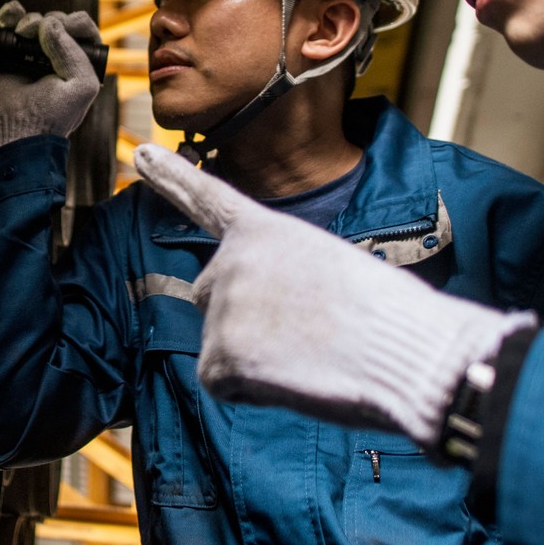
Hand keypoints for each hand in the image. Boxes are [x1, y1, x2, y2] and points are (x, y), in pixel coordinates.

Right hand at [0, 2, 103, 147]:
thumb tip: (50, 24)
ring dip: (29, 20)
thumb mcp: (80, 86)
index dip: (76, 23)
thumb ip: (73, 52)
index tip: (66, 25)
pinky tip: (8, 17)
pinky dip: (10, 15)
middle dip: (50, 21)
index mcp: (81, 64)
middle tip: (38, 34)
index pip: (85, 31)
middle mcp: (59, 57)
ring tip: (22, 32)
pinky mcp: (10, 53)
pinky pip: (11, 24)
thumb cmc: (53, 116)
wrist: (16, 132)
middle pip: (58, 21)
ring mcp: (33, 54)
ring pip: (35, 20)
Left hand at [133, 144, 534, 448]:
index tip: (140, 153)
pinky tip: (296, 378)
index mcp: (265, 230)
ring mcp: (221, 306)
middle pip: (212, 296)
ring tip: (311, 355)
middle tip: (306, 334)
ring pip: (221, 345)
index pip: (209, 199)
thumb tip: (268, 319)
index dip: (173, 177)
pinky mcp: (219, 355)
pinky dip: (256, 391)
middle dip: (245, 320)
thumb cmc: (386, 314)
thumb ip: (281, 277)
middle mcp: (231, 259)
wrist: (403, 348)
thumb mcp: (328, 267)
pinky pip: (223, 384)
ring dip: (257, 359)